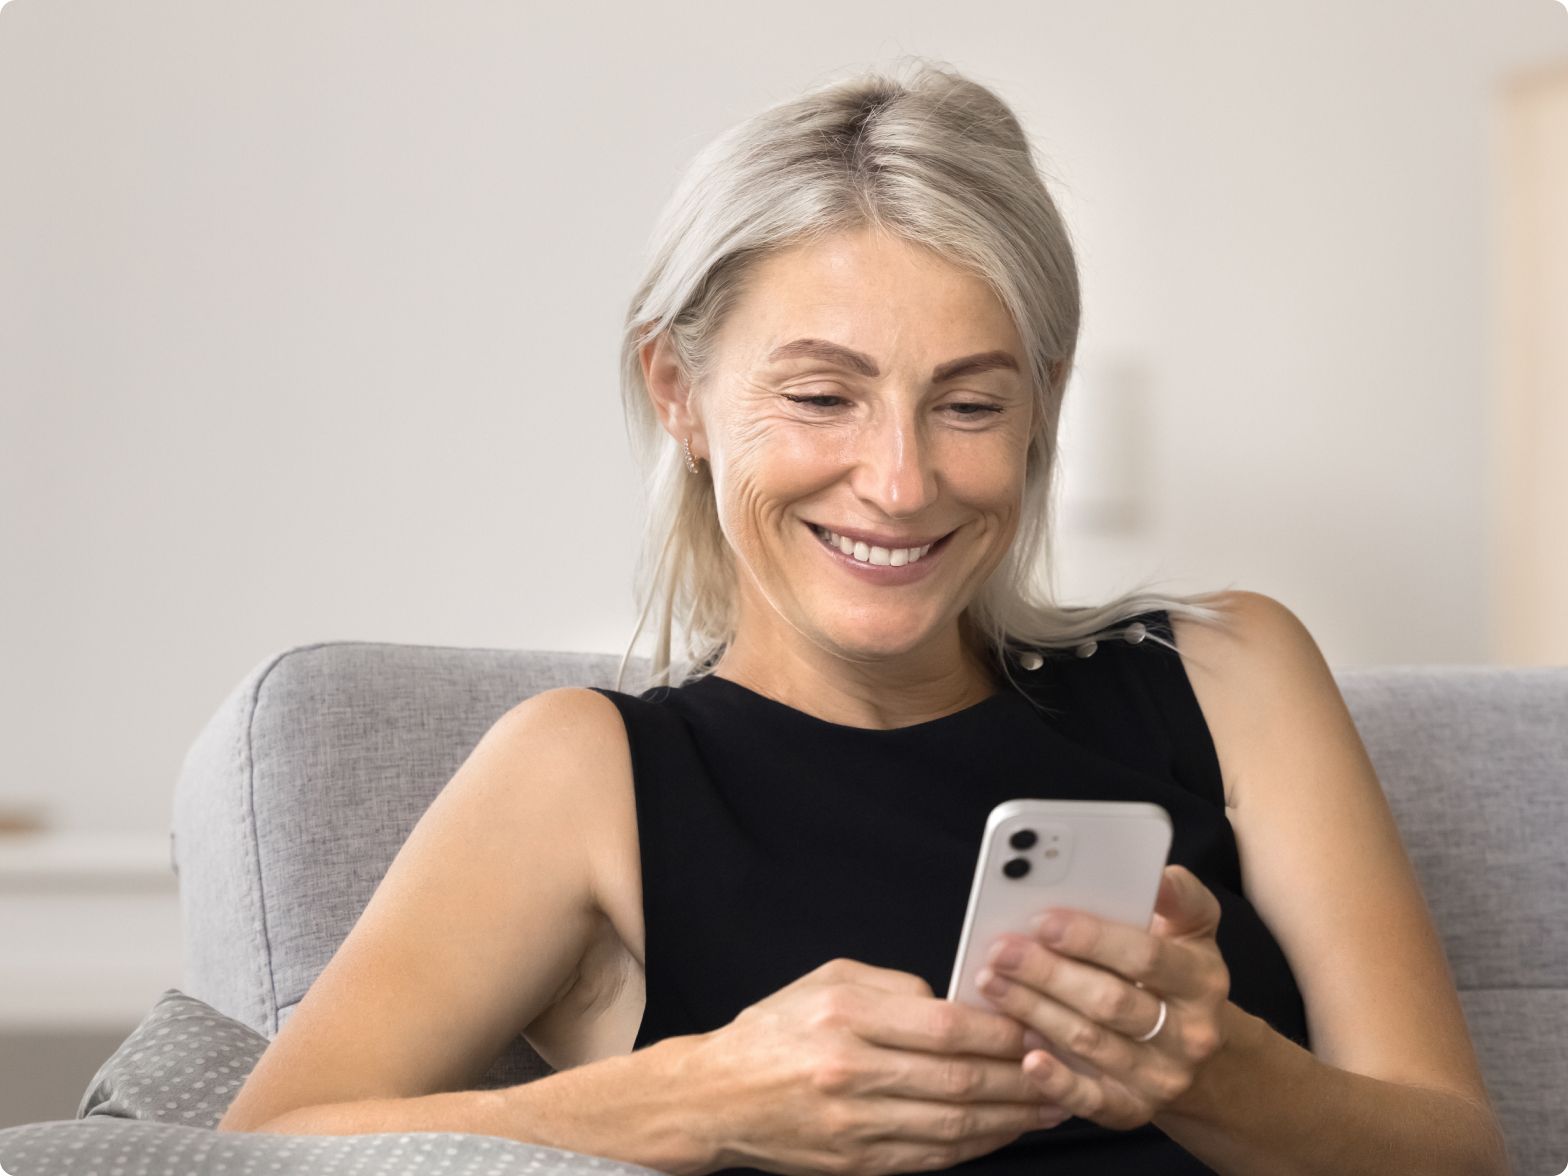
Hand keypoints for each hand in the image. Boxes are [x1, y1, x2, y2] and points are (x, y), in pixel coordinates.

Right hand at [683, 956, 1072, 1175]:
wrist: (716, 1098)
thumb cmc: (775, 1030)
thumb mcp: (827, 980)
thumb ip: (895, 986)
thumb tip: (958, 1001)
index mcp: (845, 1017)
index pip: (944, 1026)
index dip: (1001, 1030)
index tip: (1037, 1026)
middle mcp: (849, 1073)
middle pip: (958, 1081)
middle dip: (1022, 1077)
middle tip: (1064, 1068)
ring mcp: (853, 1126)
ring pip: (954, 1126)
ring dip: (1013, 1118)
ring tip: (1052, 1104)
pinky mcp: (855, 1164)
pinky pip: (931, 1157)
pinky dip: (976, 1147)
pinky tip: (1005, 1132)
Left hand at [973, 863, 1230, 1132]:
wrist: (1207, 1061)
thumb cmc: (1178, 977)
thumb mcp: (1193, 932)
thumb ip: (1178, 897)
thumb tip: (1157, 874)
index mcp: (1201, 981)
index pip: (1145, 956)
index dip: (1090, 938)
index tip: (1042, 919)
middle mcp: (1189, 1034)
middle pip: (1109, 1001)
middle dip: (1047, 972)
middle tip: (1000, 949)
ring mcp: (1161, 1077)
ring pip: (1090, 1042)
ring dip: (1034, 1011)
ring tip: (991, 982)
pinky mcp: (1133, 1109)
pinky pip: (1091, 1100)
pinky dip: (1056, 1080)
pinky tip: (1026, 1055)